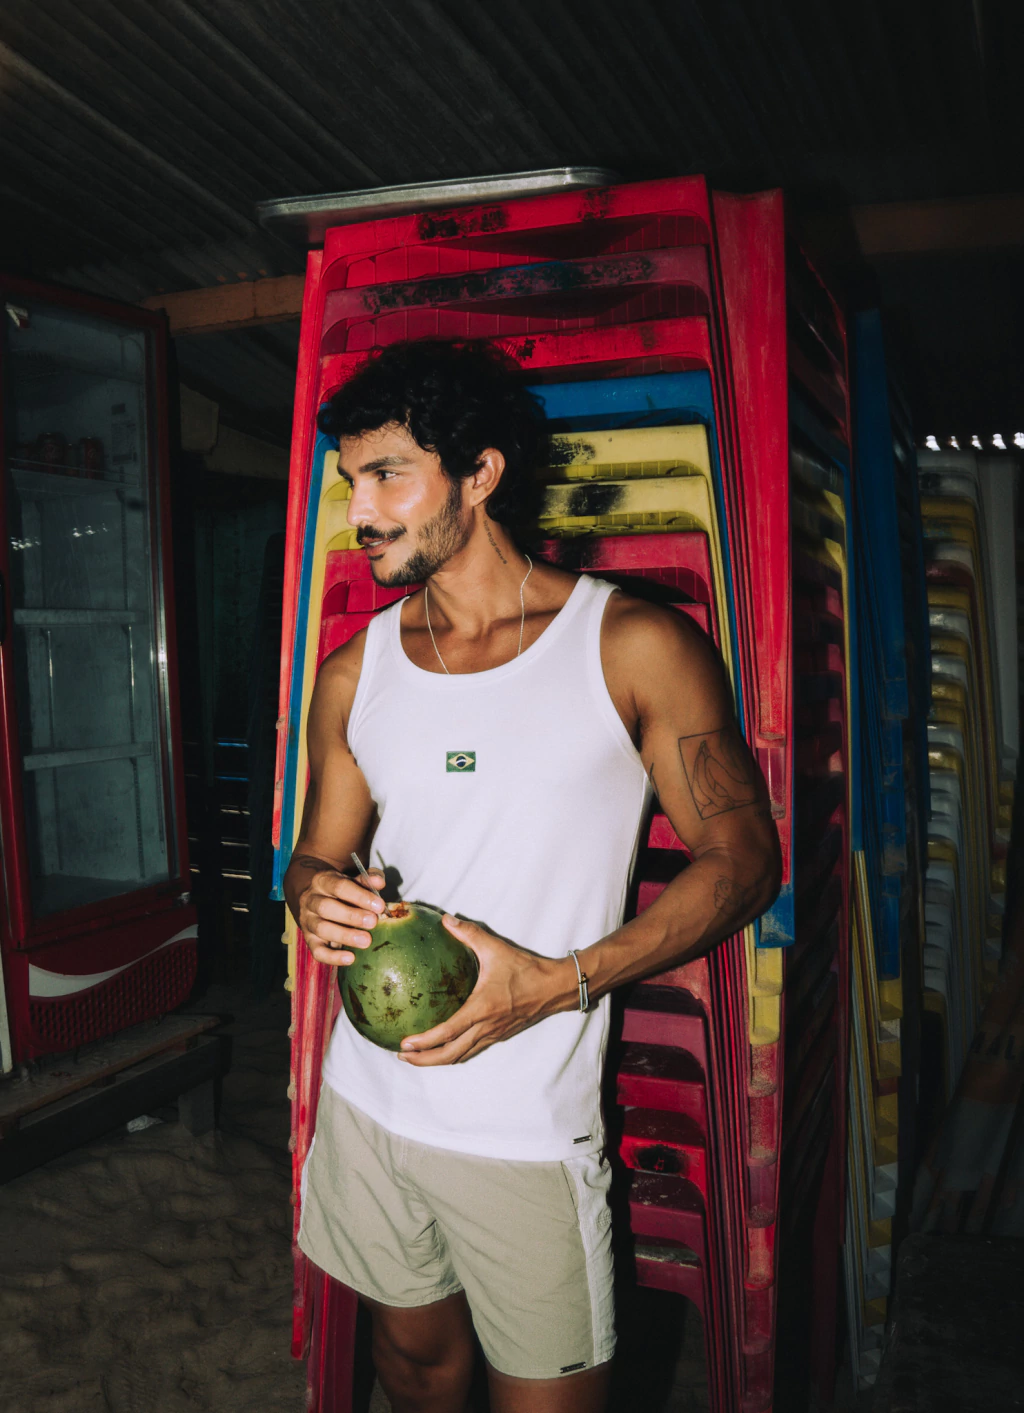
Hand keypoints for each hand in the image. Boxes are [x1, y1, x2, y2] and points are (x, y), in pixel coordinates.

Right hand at [298, 867, 386, 966]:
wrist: (313, 897)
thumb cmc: (341, 890)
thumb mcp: (352, 880)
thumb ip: (367, 879)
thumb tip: (379, 883)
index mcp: (323, 881)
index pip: (339, 886)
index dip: (360, 896)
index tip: (379, 906)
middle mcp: (311, 900)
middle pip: (326, 907)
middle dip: (351, 916)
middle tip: (373, 922)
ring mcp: (307, 921)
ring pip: (321, 929)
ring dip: (344, 936)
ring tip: (366, 941)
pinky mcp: (309, 940)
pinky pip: (317, 951)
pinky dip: (333, 957)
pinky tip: (351, 958)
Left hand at [398, 915, 574, 1065]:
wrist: (555, 988)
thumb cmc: (526, 969)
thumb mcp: (496, 948)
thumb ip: (469, 933)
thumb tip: (446, 919)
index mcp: (482, 1009)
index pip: (448, 1032)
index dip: (425, 1042)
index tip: (405, 1044)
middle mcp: (486, 1027)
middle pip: (450, 1054)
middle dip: (424, 1059)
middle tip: (403, 1056)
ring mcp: (493, 1035)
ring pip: (461, 1056)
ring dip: (437, 1060)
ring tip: (417, 1057)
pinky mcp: (499, 1036)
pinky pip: (472, 1051)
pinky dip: (454, 1054)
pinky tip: (444, 1048)